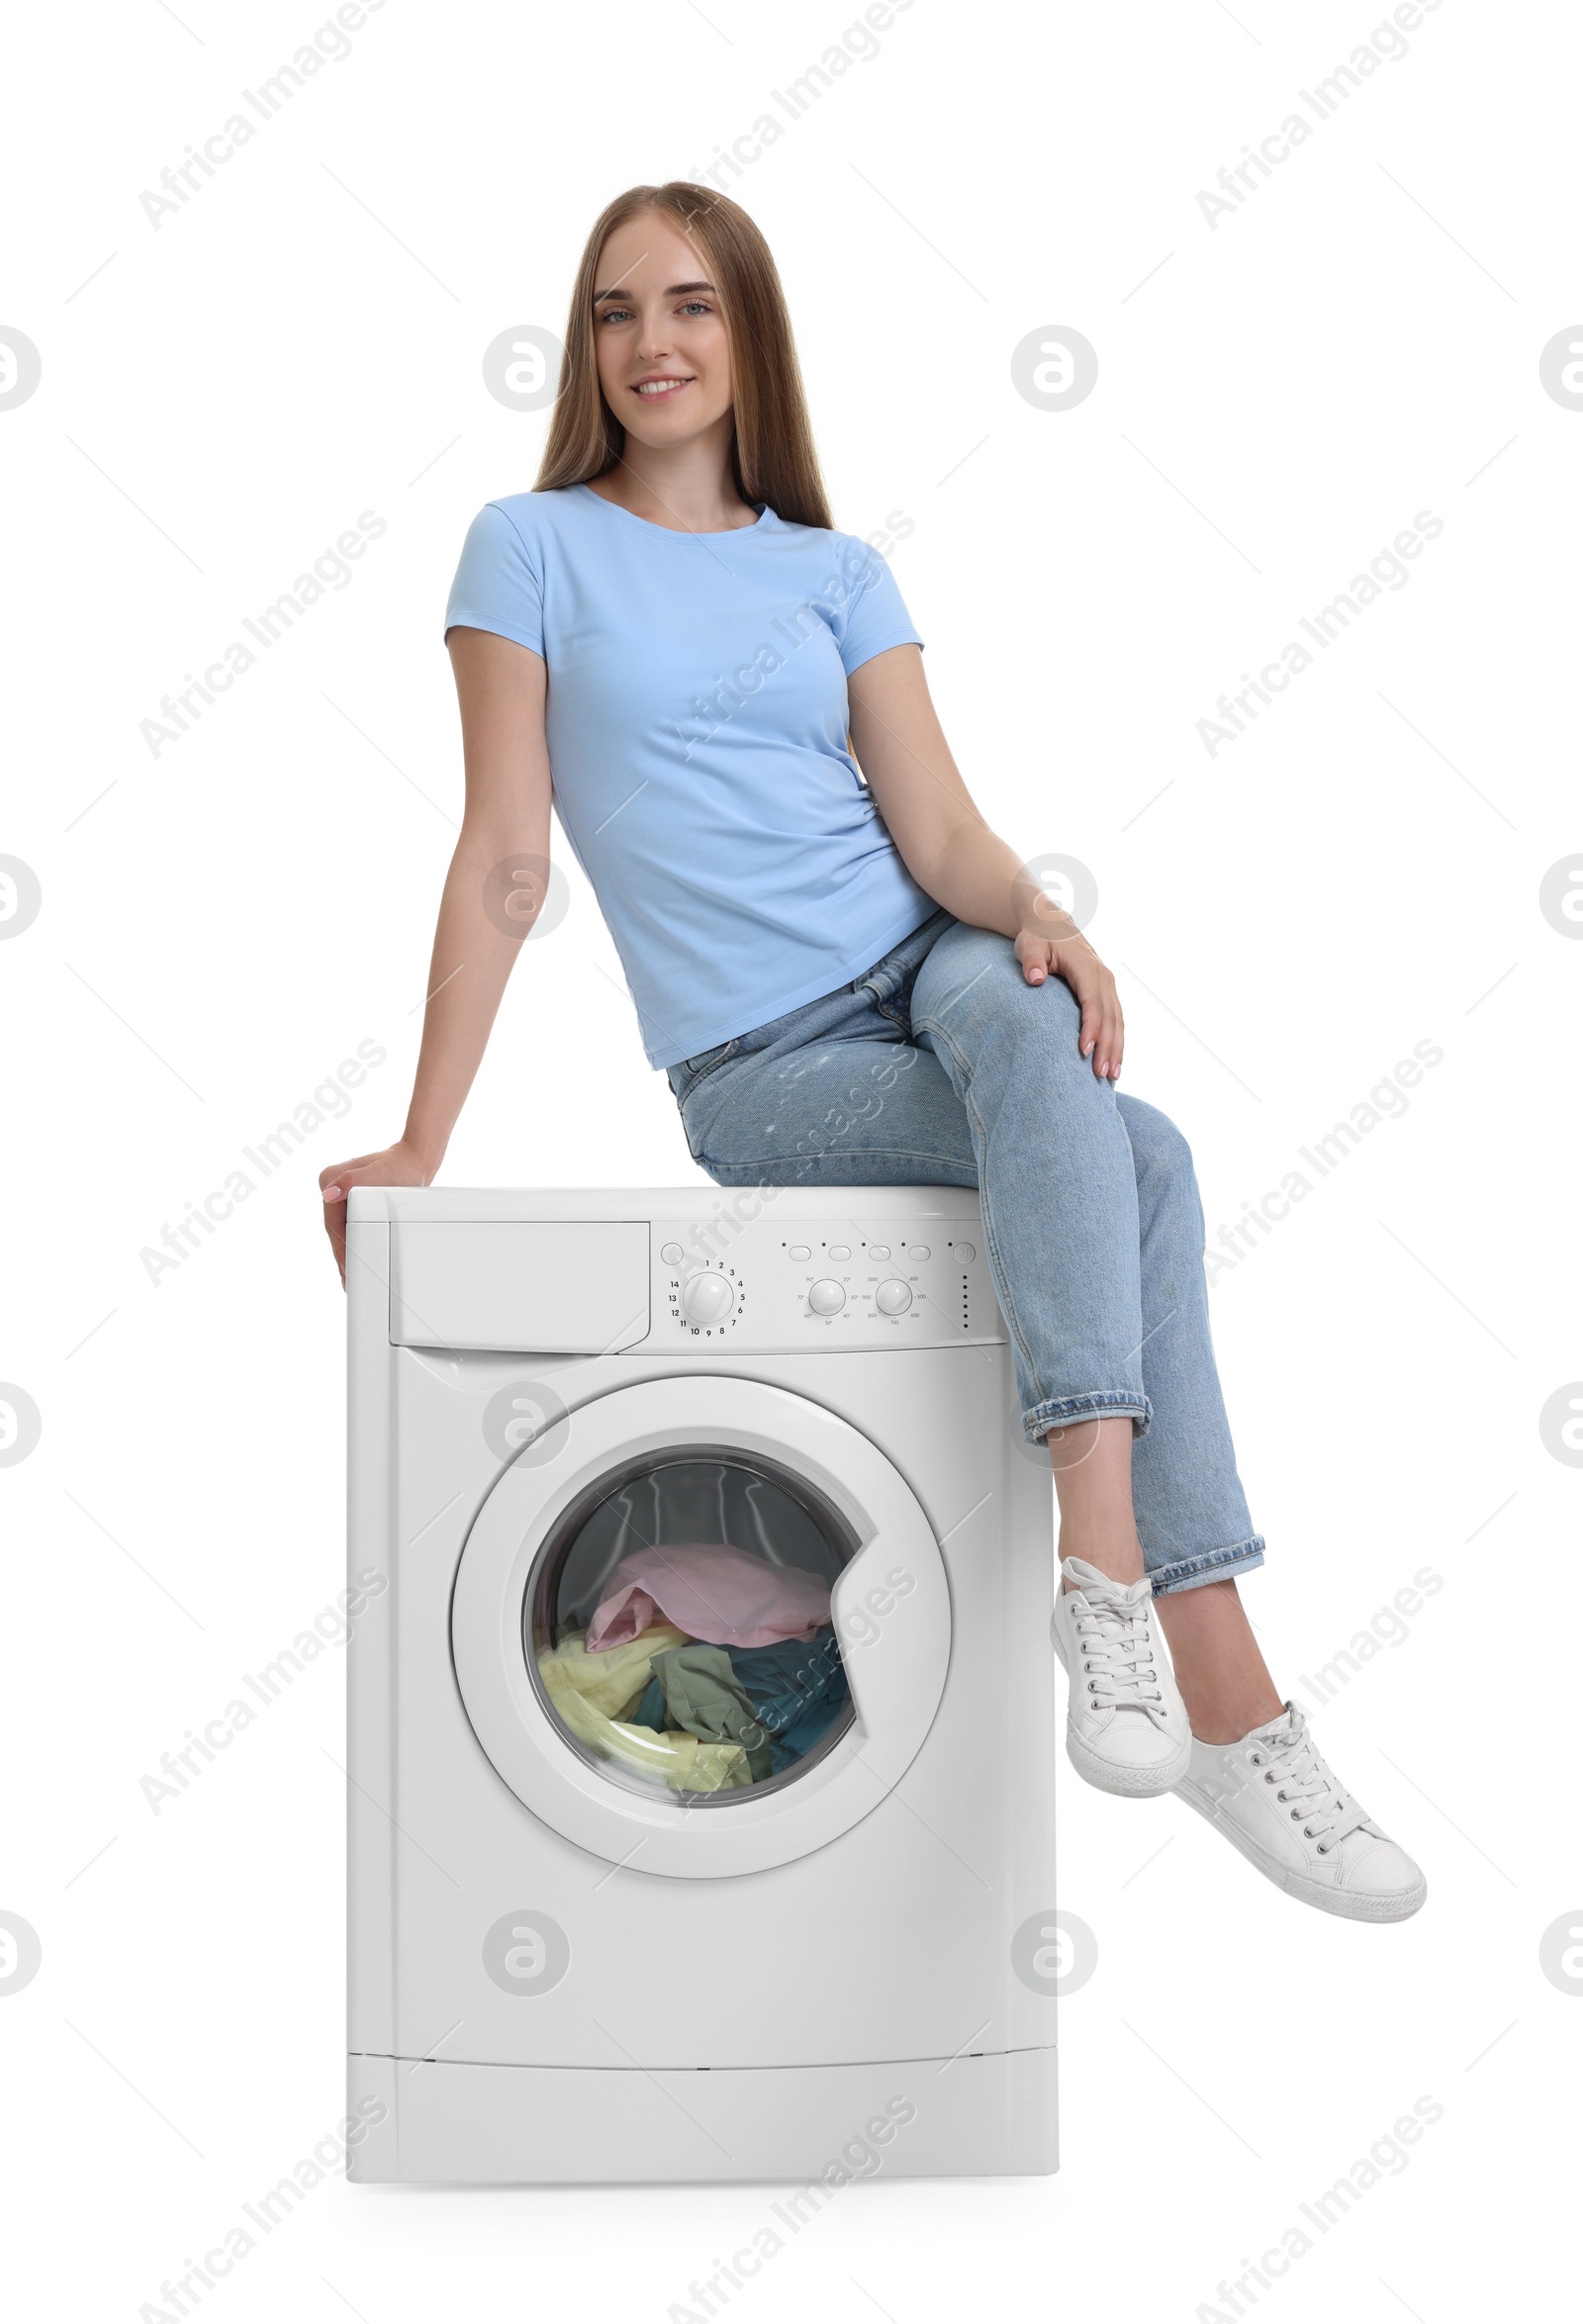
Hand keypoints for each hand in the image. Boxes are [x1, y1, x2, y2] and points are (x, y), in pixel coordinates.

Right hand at [319, 1139, 436, 1286]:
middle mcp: (331, 1186)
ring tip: (349, 1280)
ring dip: (345, 1254)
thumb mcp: (380, 1173)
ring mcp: (339, 1194)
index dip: (340, 1248)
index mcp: (330, 1178)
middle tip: (347, 1282)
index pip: (332, 1223)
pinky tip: (355, 1261)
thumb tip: (329, 1194)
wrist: (413, 1159)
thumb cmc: (400, 1165)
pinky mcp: (349, 1200)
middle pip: (334, 1229)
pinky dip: (351, 1244)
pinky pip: (347, 1226)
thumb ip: (354, 1180)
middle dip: (342, 1256)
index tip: (347, 1267)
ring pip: (339, 1231)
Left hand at [1014, 906, 1124, 1080]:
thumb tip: (1035, 978)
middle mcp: (1103, 977)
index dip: (1091, 1026)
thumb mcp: (1030, 945)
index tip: (1084, 1050)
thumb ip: (1031, 960)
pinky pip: (1116, 1019)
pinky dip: (1117, 1041)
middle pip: (1109, 1016)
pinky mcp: (1107, 993)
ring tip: (1111, 1077)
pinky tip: (1114, 1062)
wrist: (1053, 925)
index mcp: (1086, 967)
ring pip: (1117, 1021)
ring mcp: (1108, 985)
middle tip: (1101, 1074)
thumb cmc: (1038, 937)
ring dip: (1116, 1048)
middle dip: (1107, 1046)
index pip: (1092, 1001)